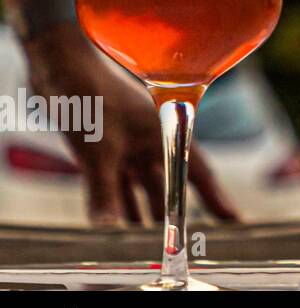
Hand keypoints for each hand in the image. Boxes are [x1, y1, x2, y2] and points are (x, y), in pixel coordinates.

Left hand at [24, 26, 237, 225]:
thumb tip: (108, 231)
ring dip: (143, 213)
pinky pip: (114, 183)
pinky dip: (116, 202)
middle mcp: (149, 140)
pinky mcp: (102, 148)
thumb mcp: (96, 150)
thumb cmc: (88, 96)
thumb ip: (103, 192)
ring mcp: (125, 144)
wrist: (58, 63)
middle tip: (182, 243)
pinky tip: (116, 223)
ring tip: (150, 244)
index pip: (198, 172)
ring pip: (140, 187)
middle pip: (168, 185)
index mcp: (165, 133)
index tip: (234, 222)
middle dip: (174, 214)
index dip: (216, 199)